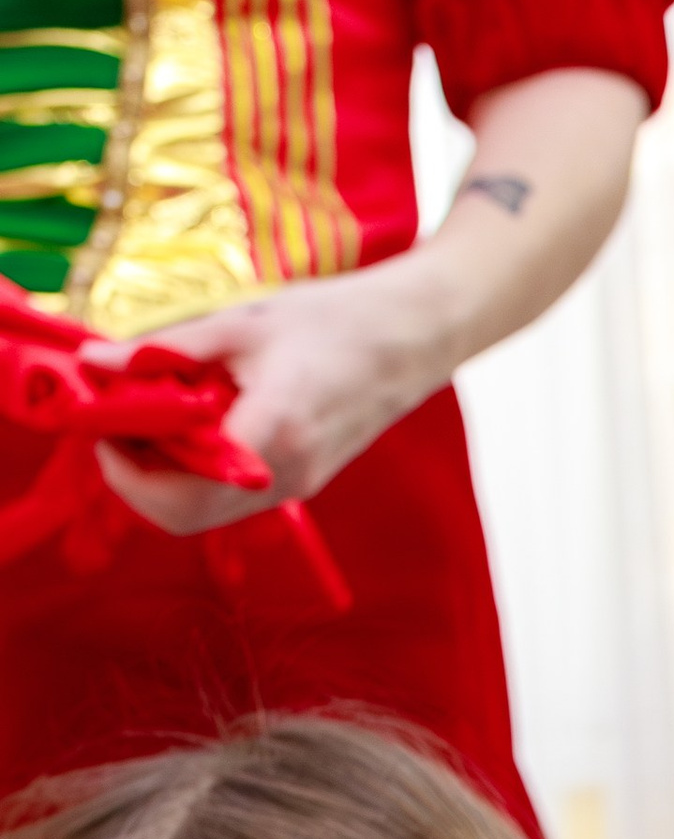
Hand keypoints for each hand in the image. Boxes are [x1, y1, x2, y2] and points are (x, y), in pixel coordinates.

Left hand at [93, 267, 463, 533]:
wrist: (413, 337)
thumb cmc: (333, 321)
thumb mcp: (240, 325)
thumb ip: (164, 351)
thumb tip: (95, 366)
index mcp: (270, 434)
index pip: (178, 496)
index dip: (125, 474)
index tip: (105, 427)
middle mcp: (285, 477)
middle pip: (184, 517)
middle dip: (138, 478)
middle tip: (119, 424)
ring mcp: (297, 486)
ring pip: (207, 512)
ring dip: (167, 475)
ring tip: (156, 414)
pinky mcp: (302, 481)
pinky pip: (233, 496)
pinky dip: (199, 470)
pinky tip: (196, 421)